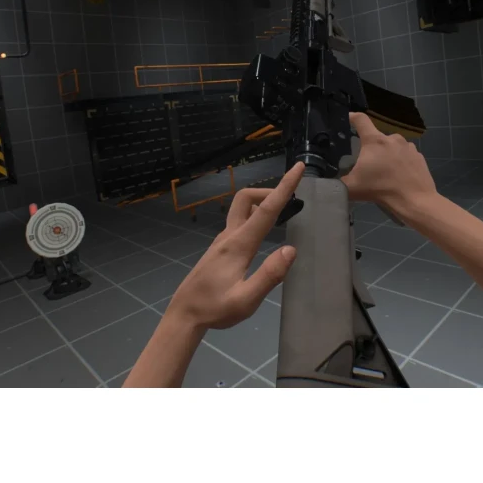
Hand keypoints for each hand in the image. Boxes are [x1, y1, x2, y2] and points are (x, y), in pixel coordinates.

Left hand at [163, 162, 305, 331]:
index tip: (298, 168)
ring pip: (241, 209)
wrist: (185, 314)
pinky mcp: (219, 249)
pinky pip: (238, 222)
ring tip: (283, 214)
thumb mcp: (246, 300)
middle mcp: (229, 236)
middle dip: (268, 191)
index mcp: (238, 245)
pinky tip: (263, 232)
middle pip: (246, 199)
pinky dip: (254, 217)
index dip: (284, 187)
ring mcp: (222, 241)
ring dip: (261, 204)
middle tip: (290, 201)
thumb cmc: (215, 309)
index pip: (265, 210)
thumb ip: (269, 275)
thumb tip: (291, 249)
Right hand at [341, 112, 436, 212]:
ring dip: (386, 155)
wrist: (415, 201)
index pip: (360, 120)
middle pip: (376, 137)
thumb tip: (326, 182)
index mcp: (374, 141)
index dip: (352, 117)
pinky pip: (405, 155)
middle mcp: (392, 138)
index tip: (347, 120)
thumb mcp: (352, 188)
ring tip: (383, 172)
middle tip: (365, 164)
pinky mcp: (419, 156)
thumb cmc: (382, 190)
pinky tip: (398, 176)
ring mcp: (408, 146)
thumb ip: (337, 182)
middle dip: (369, 148)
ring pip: (391, 146)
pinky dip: (399, 162)